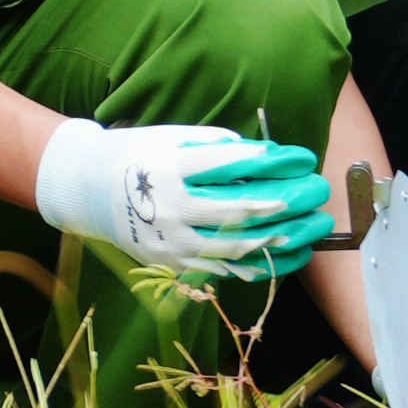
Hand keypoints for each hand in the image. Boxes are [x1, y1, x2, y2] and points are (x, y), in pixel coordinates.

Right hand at [28, 117, 334, 285]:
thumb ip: (217, 147)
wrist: (89, 191)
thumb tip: (264, 156)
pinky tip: (291, 253)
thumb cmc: (139, 155)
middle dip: (287, 201)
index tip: (301, 156)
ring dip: (283, 237)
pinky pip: (225, 268)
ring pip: (237, 244)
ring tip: (314, 226)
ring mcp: (172, 240)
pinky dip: (262, 263)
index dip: (272, 161)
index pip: (231, 165)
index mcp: (170, 169)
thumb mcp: (172, 138)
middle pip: (240, 208)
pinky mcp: (173, 263)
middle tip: (318, 191)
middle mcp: (171, 207)